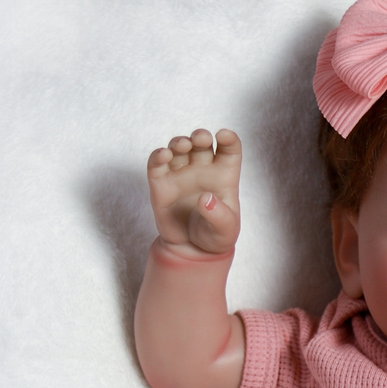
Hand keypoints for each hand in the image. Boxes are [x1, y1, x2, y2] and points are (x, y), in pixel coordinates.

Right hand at [147, 128, 241, 255]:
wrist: (192, 251)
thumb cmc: (214, 237)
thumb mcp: (225, 231)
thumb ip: (219, 215)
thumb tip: (205, 199)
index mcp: (224, 175)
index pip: (229, 149)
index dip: (229, 139)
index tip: (224, 136)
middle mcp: (202, 170)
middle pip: (202, 144)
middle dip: (201, 137)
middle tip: (201, 139)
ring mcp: (180, 174)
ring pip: (179, 148)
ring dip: (180, 142)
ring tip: (183, 145)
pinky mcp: (161, 183)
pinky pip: (157, 164)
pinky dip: (158, 156)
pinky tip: (163, 155)